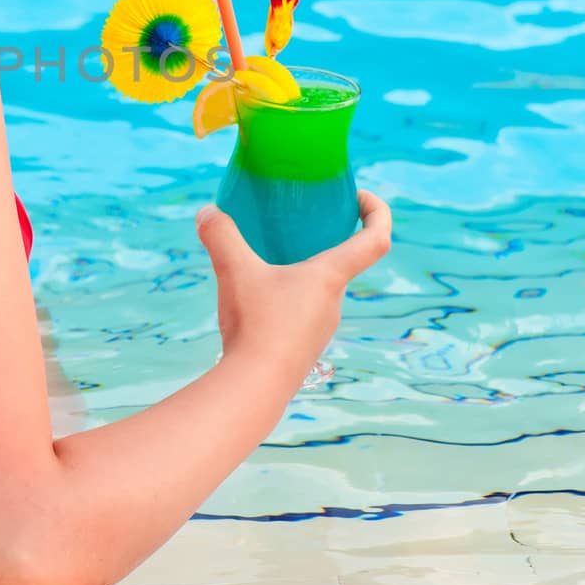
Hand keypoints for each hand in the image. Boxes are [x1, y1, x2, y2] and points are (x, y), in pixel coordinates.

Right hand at [195, 191, 391, 365]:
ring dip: (303, 271)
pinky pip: (302, 311)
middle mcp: (333, 301)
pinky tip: (256, 299)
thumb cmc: (255, 325)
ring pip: (319, 289)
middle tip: (299, 223)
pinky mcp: (302, 346)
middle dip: (327, 239)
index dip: (377, 211)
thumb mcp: (234, 271)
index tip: (359, 196)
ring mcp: (320, 327)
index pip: (375, 239)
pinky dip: (286, 296)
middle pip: (345, 262)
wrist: (254, 388)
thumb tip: (207, 212)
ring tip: (268, 260)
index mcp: (329, 276)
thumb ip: (220, 235)